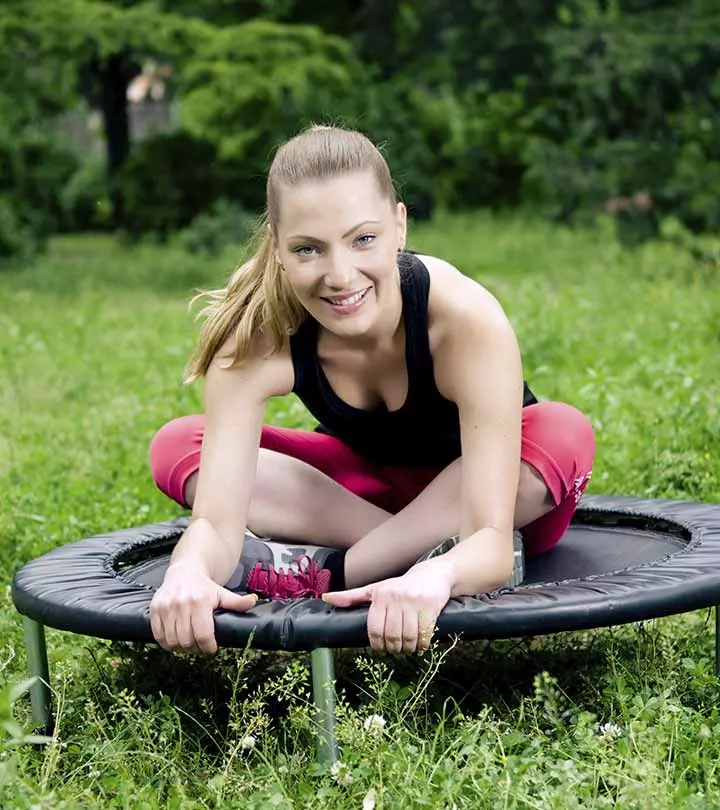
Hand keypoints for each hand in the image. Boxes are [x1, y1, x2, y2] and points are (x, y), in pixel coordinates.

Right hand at [149, 563, 257, 654]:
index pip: (203, 634)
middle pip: (186, 641)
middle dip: (195, 648)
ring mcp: (166, 607)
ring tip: (188, 644)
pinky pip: (157, 636)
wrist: (184, 572)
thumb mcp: (222, 593)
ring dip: (180, 648)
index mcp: (200, 601)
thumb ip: (237, 602)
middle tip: (200, 647)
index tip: (211, 649)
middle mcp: (181, 604)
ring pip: (172, 641)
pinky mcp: (154, 609)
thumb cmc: (204, 586)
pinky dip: (166, 643)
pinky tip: (175, 640)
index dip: (208, 647)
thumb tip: (253, 601)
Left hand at [322, 559, 452, 654]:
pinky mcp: (430, 606)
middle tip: (396, 650)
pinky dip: (422, 645)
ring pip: (408, 637)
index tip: (381, 650)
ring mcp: (414, 601)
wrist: (432, 574)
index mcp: (380, 594)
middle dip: (394, 648)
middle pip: (392, 635)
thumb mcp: (375, 589)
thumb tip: (326, 598)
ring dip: (408, 649)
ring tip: (408, 649)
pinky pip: (424, 634)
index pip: (375, 629)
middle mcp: (396, 597)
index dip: (377, 645)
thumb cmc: (401, 585)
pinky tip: (420, 645)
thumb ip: (352, 596)